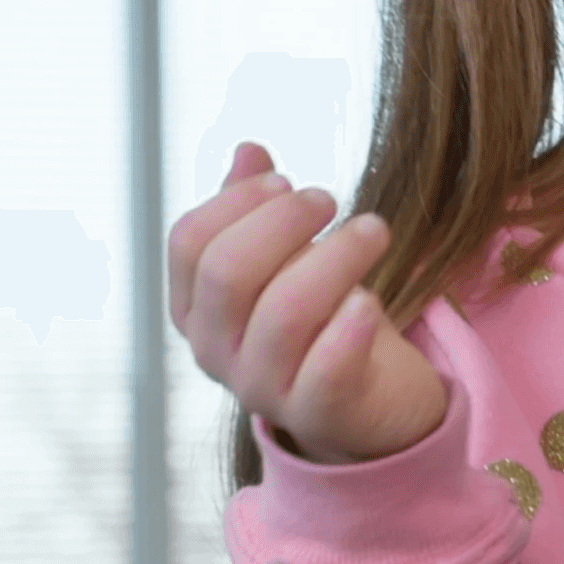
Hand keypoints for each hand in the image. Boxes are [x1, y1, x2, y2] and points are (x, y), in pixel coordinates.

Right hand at [167, 141, 446, 465]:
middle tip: (330, 199)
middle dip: (283, 222)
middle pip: (228, 271)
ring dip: (336, 257)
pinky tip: (369, 300)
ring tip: (375, 230)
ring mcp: (259, 388)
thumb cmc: (318, 317)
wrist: (367, 400)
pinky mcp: (315, 414)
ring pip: (283, 312)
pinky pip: (324, 372)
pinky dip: (348, 331)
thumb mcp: (284, 261)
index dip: (237, 201)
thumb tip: (249, 149)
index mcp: (195, 308)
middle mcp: (214, 351)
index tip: (286, 180)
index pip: (188, 242)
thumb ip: (256, 211)